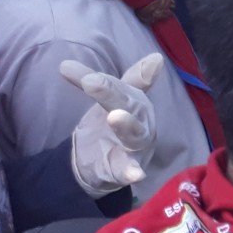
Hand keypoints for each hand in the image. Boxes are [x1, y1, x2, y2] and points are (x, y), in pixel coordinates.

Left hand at [61, 54, 163, 195]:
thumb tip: (77, 62)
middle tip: (90, 81)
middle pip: (131, 104)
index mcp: (137, 103)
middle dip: (112, 92)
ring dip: (127, 125)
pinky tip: (135, 174)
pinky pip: (130, 170)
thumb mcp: (108, 101)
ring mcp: (137, 146)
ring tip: (116, 116)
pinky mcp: (126, 170)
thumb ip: (98, 82)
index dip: (141, 73)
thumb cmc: (112, 126)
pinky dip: (133, 171)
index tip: (155, 59)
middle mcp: (142, 121)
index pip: (130, 85)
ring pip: (136, 134)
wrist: (105, 164)